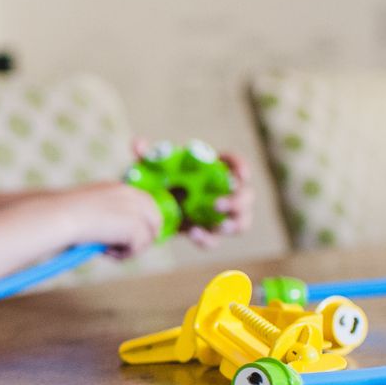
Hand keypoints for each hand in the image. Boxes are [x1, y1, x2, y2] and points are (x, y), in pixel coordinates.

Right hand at [52, 181, 163, 258]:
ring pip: (147, 238)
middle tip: (127, 249)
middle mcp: (131, 196)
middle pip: (155, 220)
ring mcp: (136, 211)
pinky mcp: (136, 227)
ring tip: (107, 250)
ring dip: (129, 248)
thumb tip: (112, 234)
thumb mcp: (88, 209)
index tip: (135, 236)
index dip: (144, 221)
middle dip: (145, 237)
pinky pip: (137, 248)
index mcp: (119, 188)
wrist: (63, 215)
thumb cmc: (64, 215)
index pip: (146, 203)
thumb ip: (106, 215)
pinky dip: (122, 255)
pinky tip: (105, 251)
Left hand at [131, 138, 254, 248]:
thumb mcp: (151, 168)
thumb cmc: (158, 181)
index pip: (235, 164)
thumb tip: (139, 144)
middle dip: (238, 201)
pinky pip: (215, 240)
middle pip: (247, 196)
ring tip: (218, 225)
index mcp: (215, 169)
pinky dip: (207, 239)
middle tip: (218, 204)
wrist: (151, 208)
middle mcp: (224, 192)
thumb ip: (147, 156)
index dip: (241, 168)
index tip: (240, 175)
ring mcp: (219, 215)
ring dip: (233, 224)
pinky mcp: (208, 233)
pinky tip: (194, 233)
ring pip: (241, 222)